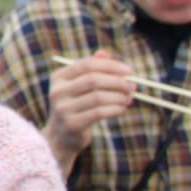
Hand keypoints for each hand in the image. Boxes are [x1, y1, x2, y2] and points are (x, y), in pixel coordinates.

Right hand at [43, 49, 134, 167]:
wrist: (60, 137)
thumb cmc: (74, 107)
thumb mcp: (77, 86)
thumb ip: (90, 69)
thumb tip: (105, 53)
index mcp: (59, 77)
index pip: (86, 65)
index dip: (110, 66)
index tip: (129, 70)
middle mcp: (58, 91)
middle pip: (93, 80)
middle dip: (117, 81)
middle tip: (132, 85)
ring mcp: (63, 108)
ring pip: (98, 97)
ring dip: (118, 96)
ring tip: (129, 98)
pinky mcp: (72, 124)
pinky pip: (99, 113)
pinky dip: (114, 109)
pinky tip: (122, 108)